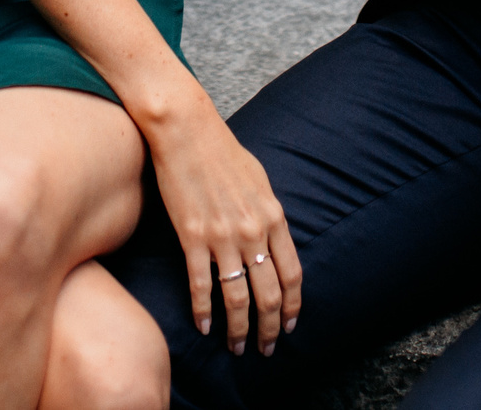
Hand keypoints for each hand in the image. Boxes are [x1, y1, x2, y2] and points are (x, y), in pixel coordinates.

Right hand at [143, 103, 302, 357]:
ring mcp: (222, 237)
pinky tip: (205, 327)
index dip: (293, 306)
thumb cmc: (222, 151)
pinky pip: (201, 285)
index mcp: (273, 217)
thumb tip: (273, 238)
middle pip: (269, 293)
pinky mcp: (192, 237)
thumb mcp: (260, 180)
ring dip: (238, 329)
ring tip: (237, 348)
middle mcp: (253, 231)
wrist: (187, 131)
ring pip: (237, 297)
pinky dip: (204, 310)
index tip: (290, 326)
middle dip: (270, 328)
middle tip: (266, 350)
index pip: (292, 274)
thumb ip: (268, 214)